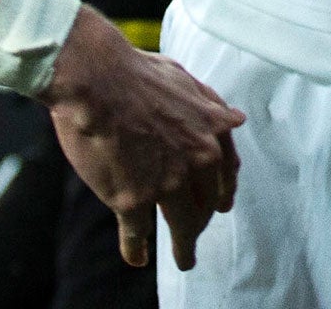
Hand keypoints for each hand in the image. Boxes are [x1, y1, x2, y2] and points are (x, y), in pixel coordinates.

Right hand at [42, 9, 242, 270]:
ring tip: (184, 259)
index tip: (221, 205)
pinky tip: (136, 258)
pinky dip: (136, 249)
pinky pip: (137, 235)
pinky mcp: (131, 200)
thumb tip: (235, 119)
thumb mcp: (182, 79)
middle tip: (195, 232)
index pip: (226, 172)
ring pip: (182, 226)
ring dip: (184, 246)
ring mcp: (165, 184)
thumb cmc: (134, 72)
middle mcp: (196, 161)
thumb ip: (209, 104)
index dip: (223, 191)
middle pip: (205, 203)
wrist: (95, 78)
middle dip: (202, 220)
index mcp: (210, 130)